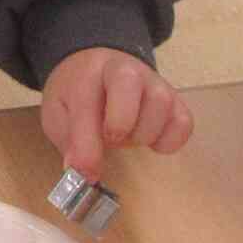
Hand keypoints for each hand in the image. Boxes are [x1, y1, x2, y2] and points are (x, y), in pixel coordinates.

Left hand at [39, 47, 192, 177]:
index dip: (86, 145)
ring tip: (126, 137)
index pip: (87, 104)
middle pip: (130, 85)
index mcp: (87, 72)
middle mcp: (124, 69)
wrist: (99, 70)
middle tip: (110, 140)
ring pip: (161, 105)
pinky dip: (169, 141)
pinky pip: (183, 123)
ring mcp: (154, 82)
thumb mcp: (59, 114)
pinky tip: (150, 141)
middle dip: (120, 123)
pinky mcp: (175, 100)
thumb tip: (82, 172)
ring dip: (142, 134)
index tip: (84, 173)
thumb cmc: (78, 94)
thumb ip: (70, 140)